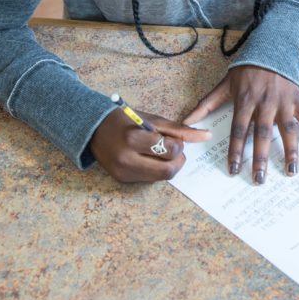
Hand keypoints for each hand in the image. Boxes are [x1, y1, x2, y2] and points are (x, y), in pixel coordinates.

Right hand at [90, 108, 211, 182]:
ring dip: (168, 166)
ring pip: (160, 178)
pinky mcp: (122, 180)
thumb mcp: (152, 120)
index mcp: (134, 138)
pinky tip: (148, 158)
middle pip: (168, 171)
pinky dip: (155, 170)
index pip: (170, 151)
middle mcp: (127, 159)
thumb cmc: (125, 119)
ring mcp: (123, 172)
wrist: (92, 129)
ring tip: (161, 152)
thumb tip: (206, 136)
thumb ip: (179, 129)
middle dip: (177, 160)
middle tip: (173, 149)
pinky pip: (148, 179)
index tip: (173, 138)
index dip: (178, 145)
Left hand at [184, 66, 298, 184]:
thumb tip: (186, 121)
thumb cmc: (246, 69)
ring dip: (290, 151)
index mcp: (245, 101)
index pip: (239, 130)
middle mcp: (265, 103)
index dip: (235, 150)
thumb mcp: (225, 84)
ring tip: (291, 171)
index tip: (233, 169)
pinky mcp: (297, 99)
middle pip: (262, 134)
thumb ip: (207, 104)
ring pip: (288, 129)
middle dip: (260, 158)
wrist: (272, 47)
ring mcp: (283, 101)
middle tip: (259, 180)